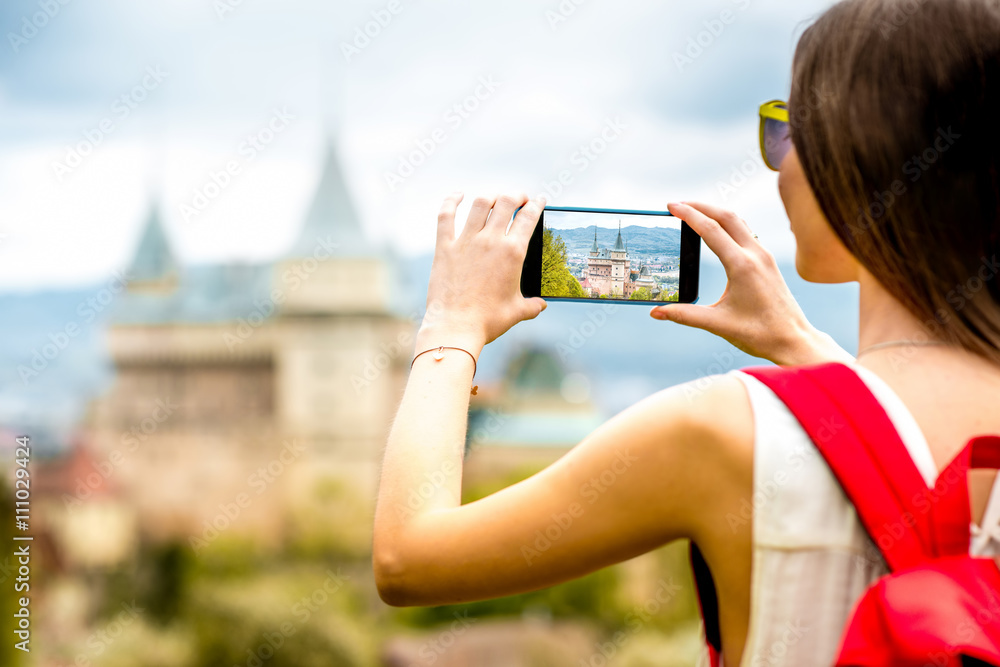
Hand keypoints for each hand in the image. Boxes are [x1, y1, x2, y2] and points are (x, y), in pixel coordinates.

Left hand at [417, 193, 547, 352]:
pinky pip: (446, 216)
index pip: (529, 218)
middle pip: (506, 202)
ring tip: (495, 199)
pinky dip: (451, 201)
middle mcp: (490, 241)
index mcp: (513, 253)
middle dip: (516, 195)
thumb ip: (532, 306)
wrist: (456, 326)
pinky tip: (457, 195)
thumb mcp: (516, 312)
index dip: (536, 204)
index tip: (538, 200)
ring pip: (480, 204)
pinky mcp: (445, 247)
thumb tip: (541, 305)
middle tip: (519, 198)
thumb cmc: (488, 320)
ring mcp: (466, 242)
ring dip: (490, 196)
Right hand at [650, 202, 851, 365]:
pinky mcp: (768, 262)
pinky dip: (728, 223)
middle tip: (677, 204)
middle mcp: (756, 255)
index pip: (710, 229)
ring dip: (715, 212)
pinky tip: (719, 230)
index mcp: (742, 265)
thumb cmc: (760, 334)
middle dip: (700, 205)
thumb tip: (655, 313)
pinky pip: (746, 232)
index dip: (688, 215)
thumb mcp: (718, 324)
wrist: (794, 340)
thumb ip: (684, 315)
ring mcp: (765, 256)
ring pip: (738, 221)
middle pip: (726, 215)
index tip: (670, 206)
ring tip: (694, 211)